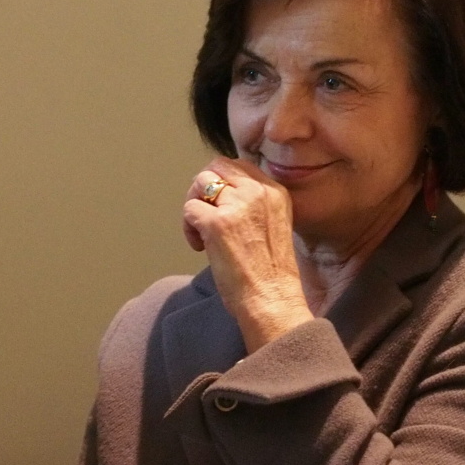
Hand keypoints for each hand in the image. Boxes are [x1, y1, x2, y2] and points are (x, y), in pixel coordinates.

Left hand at [182, 160, 312, 351]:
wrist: (273, 299)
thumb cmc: (271, 273)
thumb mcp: (273, 224)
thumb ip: (253, 204)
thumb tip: (220, 193)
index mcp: (275, 191)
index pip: (238, 165)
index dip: (221, 183)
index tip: (219, 206)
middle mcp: (258, 192)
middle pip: (216, 166)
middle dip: (203, 188)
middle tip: (204, 215)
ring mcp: (236, 205)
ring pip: (200, 183)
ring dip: (194, 206)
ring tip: (202, 234)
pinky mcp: (217, 223)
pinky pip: (189, 209)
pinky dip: (188, 228)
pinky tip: (200, 247)